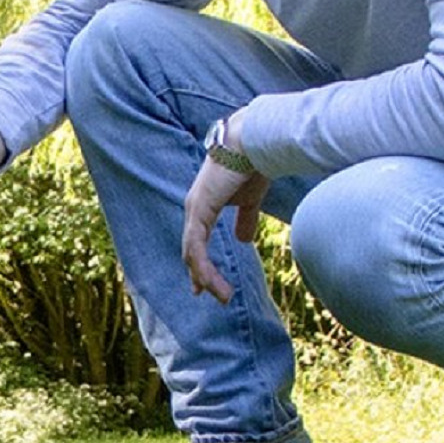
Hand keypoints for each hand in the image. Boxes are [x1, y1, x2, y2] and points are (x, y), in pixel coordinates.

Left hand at [182, 157, 269, 304]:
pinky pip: (196, 247)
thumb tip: (243, 240)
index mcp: (204, 206)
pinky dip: (204, 268)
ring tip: (224, 297)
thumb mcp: (249, 201)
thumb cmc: (252, 166)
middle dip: (198, 274)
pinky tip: (212, 283)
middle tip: (204, 294)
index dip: (198, 262)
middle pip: (190, 250)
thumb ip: (245, 219)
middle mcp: (194, 208)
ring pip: (192, 253)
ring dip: (206, 278)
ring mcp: (194, 209)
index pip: (195, 241)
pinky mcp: (199, 210)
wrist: (253, 145)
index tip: (202, 284)